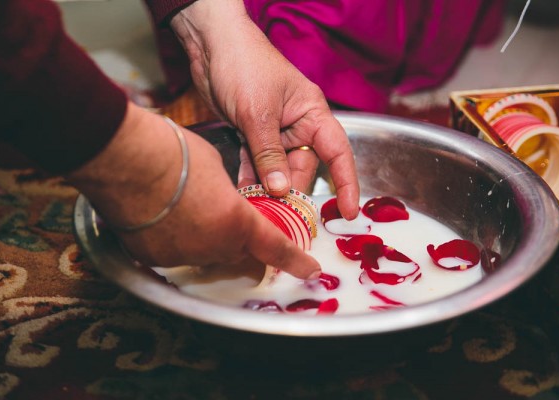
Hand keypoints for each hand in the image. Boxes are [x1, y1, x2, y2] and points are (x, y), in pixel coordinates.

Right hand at [66, 102, 320, 279]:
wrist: (127, 160)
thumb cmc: (176, 154)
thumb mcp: (217, 168)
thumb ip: (231, 193)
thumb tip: (225, 200)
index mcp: (238, 223)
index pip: (276, 249)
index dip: (296, 261)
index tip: (309, 270)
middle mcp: (214, 247)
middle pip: (240, 255)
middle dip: (244, 243)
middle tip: (235, 223)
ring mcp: (183, 256)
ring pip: (208, 255)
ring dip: (210, 240)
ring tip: (193, 210)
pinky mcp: (155, 258)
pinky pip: (177, 254)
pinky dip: (180, 240)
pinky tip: (168, 217)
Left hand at [171, 0, 359, 219]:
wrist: (210, 45)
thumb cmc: (243, 65)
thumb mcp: (258, 113)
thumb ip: (269, 154)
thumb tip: (281, 190)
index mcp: (312, 114)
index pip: (338, 152)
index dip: (347, 183)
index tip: (348, 211)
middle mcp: (298, 125)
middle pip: (303, 168)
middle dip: (293, 192)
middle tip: (282, 216)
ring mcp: (275, 132)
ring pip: (278, 170)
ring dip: (269, 189)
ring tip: (260, 210)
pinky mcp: (253, 135)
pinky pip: (257, 164)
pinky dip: (251, 178)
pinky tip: (244, 193)